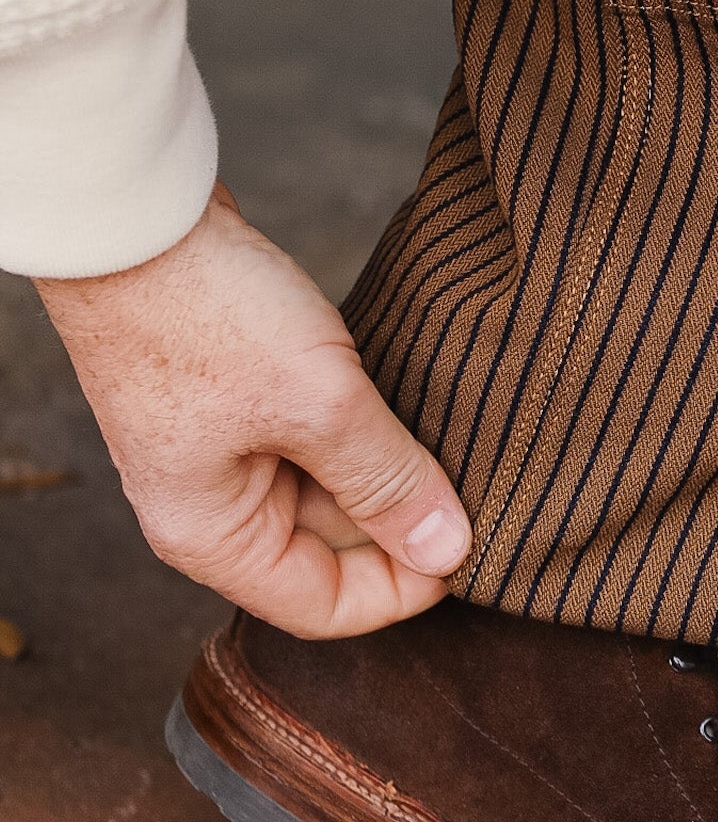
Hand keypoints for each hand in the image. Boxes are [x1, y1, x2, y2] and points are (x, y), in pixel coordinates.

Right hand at [36, 183, 470, 636]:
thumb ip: (386, 480)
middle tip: (475, 477)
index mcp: (211, 535)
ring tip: (446, 433)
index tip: (472, 545)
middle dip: (399, 519)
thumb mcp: (318, 402)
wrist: (138, 217)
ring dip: (383, 467)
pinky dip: (358, 426)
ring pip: (325, 487)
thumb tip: (449, 549)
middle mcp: (209, 506)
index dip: (405, 588)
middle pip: (327, 548)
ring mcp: (220, 449)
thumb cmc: (205, 312)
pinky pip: (312, 437)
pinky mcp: (236, 398)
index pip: (324, 605)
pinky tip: (404, 397)